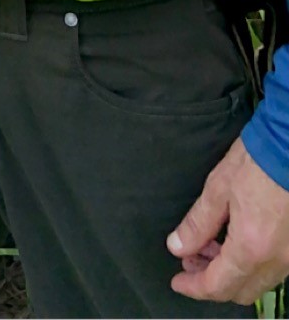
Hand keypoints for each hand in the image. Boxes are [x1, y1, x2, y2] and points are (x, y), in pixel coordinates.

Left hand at [167, 137, 288, 303]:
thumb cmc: (255, 161)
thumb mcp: (218, 188)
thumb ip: (197, 224)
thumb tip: (177, 247)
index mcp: (251, 248)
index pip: (217, 285)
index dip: (193, 287)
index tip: (177, 281)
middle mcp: (275, 260)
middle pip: (240, 291)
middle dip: (211, 282)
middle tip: (190, 259)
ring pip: (258, 283)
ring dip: (232, 273)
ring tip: (210, 246)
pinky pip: (272, 270)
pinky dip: (250, 264)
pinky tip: (236, 242)